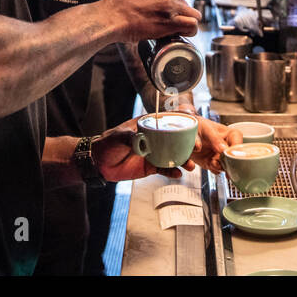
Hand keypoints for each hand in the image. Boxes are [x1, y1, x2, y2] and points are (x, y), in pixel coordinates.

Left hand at [92, 116, 243, 181]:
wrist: (98, 164)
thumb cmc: (106, 144)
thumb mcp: (118, 137)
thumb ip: (130, 138)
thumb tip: (141, 141)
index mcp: (149, 124)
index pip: (170, 121)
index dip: (184, 125)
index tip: (193, 131)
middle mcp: (156, 137)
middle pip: (177, 138)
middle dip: (189, 144)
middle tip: (197, 150)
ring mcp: (155, 152)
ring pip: (175, 154)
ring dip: (185, 159)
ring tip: (191, 166)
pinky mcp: (152, 166)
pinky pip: (166, 168)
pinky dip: (173, 172)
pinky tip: (179, 174)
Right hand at [104, 0, 200, 42]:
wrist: (112, 17)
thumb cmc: (121, 7)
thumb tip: (162, 2)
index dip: (174, 6)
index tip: (165, 13)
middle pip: (187, 5)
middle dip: (180, 15)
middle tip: (166, 24)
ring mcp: (172, 5)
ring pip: (194, 16)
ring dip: (185, 24)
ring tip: (171, 30)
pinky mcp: (172, 20)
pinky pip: (193, 25)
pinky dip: (189, 32)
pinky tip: (179, 34)